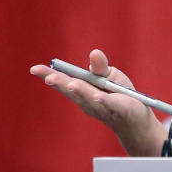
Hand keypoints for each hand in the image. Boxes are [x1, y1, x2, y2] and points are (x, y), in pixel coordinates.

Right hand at [30, 49, 166, 155]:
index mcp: (83, 90)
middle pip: (72, 91)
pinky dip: (104, 101)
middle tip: (48, 77)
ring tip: (71, 84)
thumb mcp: (110, 76)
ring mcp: (102, 106)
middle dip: (60, 83)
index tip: (35, 69)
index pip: (64, 81)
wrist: (137, 119)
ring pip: (89, 97)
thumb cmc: (120, 95)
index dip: (49, 75)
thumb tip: (94, 52)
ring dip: (81, 91)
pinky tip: (98, 97)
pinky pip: (111, 104)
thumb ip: (100, 66)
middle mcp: (88, 100)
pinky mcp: (119, 109)